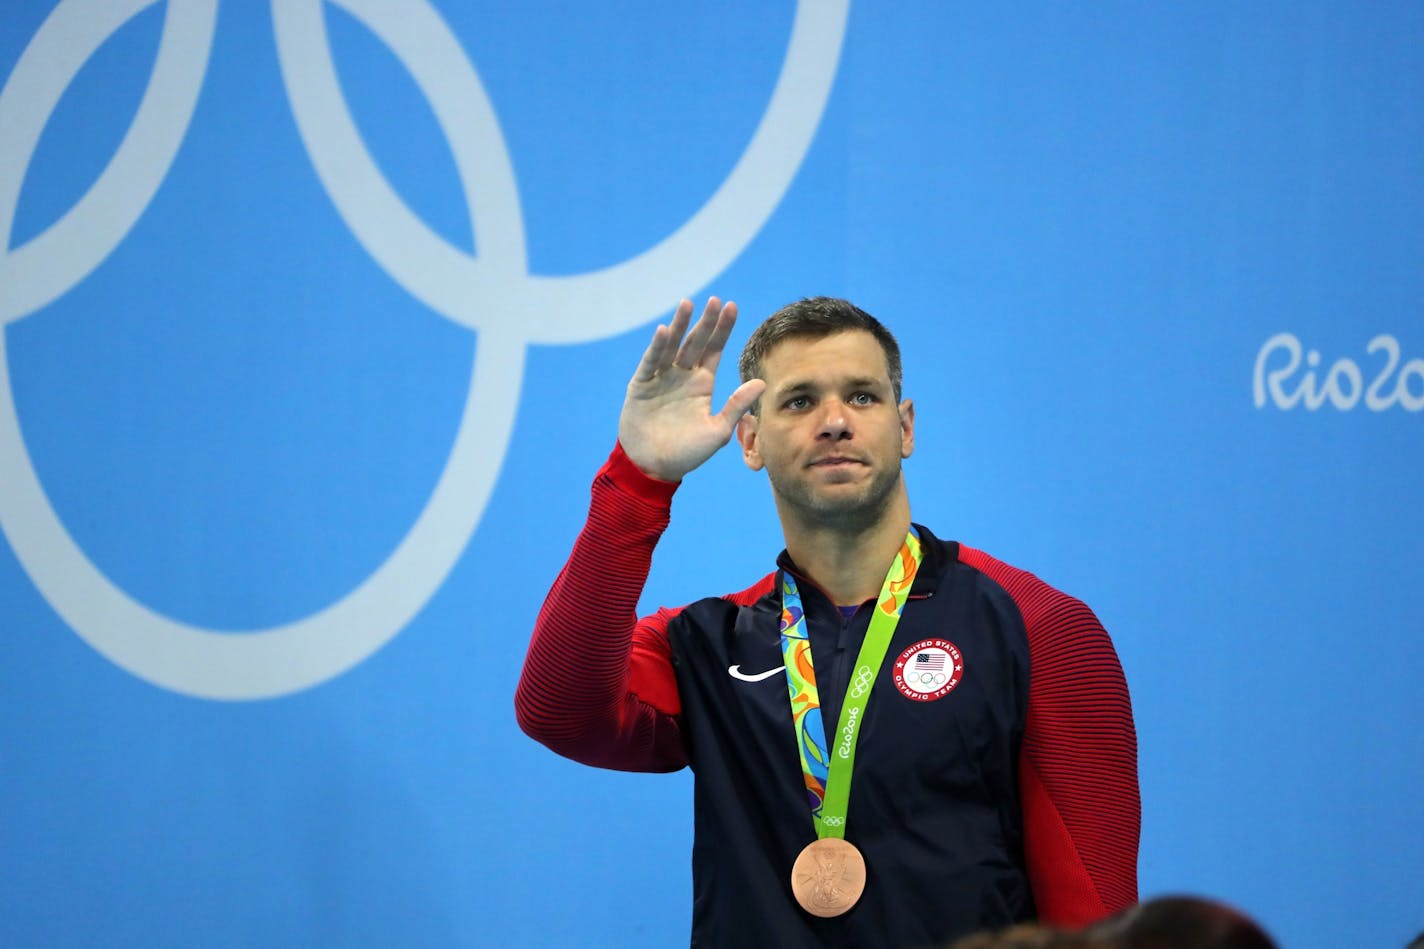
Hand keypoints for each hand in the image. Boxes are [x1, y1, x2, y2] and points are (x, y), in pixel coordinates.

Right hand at [618, 297, 766, 481]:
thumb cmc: (688, 453)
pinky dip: (657, 347)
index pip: (714, 349)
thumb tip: (761, 382)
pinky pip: (650, 363)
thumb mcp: (718, 431)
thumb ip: (737, 406)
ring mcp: (661, 378)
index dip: (723, 329)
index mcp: (702, 384)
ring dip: (679, 325)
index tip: (732, 307)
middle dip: (705, 322)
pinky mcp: (641, 385)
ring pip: (672, 346)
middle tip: (715, 301)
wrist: (654, 468)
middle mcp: (682, 376)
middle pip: (695, 343)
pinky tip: (665, 331)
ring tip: (688, 304)